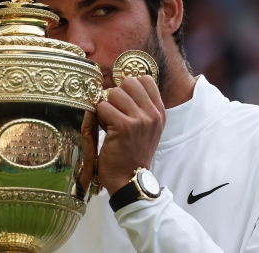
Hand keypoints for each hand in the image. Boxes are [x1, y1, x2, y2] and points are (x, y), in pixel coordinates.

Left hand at [95, 76, 164, 195]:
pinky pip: (103, 107)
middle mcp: (152, 114)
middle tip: (115, 113)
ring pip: (114, 93)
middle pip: (128, 82)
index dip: (129, 88)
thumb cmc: (133, 153)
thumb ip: (141, 107)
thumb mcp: (147, 129)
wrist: (130, 179)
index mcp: (159, 112)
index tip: (124, 103)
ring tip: (110, 123)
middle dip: (116, 95)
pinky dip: (99, 117)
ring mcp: (139, 119)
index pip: (145, 79)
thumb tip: (123, 85)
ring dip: (106, 107)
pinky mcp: (123, 126)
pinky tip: (105, 130)